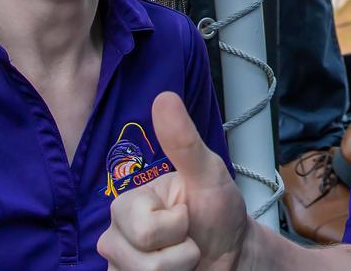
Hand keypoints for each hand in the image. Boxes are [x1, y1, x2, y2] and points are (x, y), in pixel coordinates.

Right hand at [98, 92, 247, 270]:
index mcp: (128, 204)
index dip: (177, 225)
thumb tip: (164, 97)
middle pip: (140, 261)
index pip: (144, 228)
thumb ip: (183, 141)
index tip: (186, 214)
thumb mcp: (208, 173)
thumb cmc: (219, 212)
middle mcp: (116, 235)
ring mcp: (120, 266)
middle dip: (179, 254)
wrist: (234, 255)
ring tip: (184, 258)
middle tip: (187, 238)